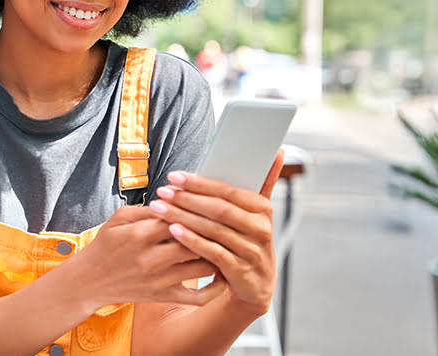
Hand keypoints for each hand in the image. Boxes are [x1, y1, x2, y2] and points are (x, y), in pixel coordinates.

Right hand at [75, 205, 224, 308]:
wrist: (89, 280)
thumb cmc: (106, 245)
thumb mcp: (119, 218)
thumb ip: (146, 208)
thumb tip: (173, 199)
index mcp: (140, 233)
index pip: (178, 216)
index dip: (195, 209)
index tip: (205, 203)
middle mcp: (152, 258)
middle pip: (194, 241)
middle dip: (211, 230)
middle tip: (225, 223)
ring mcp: (159, 279)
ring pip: (202, 266)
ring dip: (217, 255)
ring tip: (227, 244)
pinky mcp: (163, 296)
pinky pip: (198, 296)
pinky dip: (215, 288)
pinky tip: (223, 275)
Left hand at [147, 149, 283, 314]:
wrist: (255, 285)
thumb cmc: (247, 241)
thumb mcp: (255, 214)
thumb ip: (262, 183)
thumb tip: (277, 152)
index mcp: (263, 209)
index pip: (228, 191)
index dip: (199, 183)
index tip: (175, 176)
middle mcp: (261, 229)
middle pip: (218, 209)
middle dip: (187, 198)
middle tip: (163, 191)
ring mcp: (252, 251)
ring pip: (213, 229)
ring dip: (183, 217)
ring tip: (160, 208)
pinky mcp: (241, 271)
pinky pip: (212, 252)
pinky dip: (191, 240)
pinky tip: (173, 231)